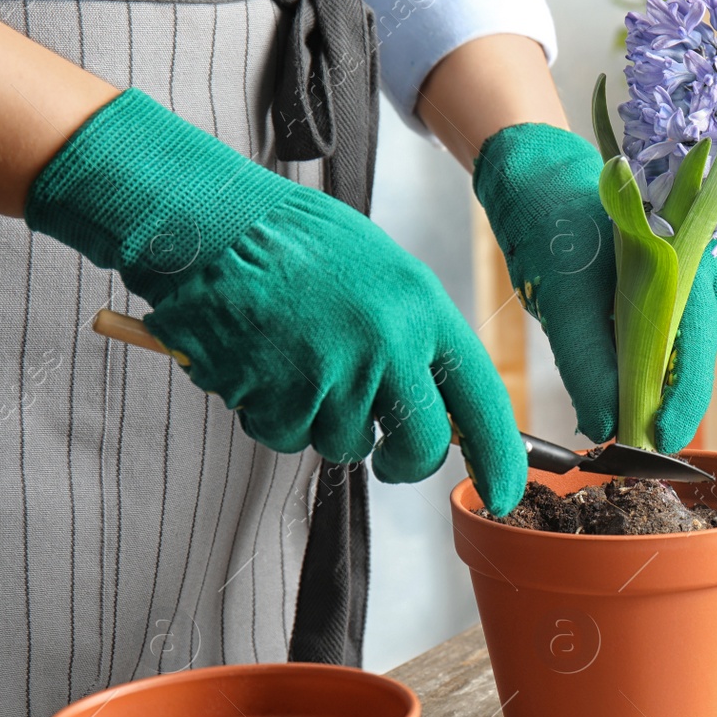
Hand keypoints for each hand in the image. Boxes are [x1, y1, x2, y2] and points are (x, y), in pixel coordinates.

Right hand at [25, 88, 526, 512]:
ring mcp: (334, 374)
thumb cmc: (299, 244)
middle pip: (421, 446)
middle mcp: (389, 347)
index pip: (482, 399)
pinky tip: (262, 364)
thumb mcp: (385, 274)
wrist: (212, 221)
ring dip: (323, 420)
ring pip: (345, 443)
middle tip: (389, 457)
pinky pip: (287, 435)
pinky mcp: (279, 395)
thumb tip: (448, 406)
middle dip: (404, 462)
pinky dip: (273, 414)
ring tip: (297, 359)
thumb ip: (418, 337)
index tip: (504, 494)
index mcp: (424, 310)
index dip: (499, 457)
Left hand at [472, 122, 716, 451]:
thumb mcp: (562, 295)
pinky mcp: (682, 287)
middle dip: (668, 403)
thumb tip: (605, 427)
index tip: (652, 443)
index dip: (678, 402)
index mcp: (691, 255)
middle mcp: (709, 267)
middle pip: (699, 355)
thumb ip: (586, 362)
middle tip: (634, 447)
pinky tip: (627, 386)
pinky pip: (677, 338)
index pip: (697, 346)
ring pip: (689, 351)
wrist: (540, 175)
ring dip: (659, 387)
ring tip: (626, 422)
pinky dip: (653, 367)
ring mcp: (700, 277)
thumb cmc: (553, 219)